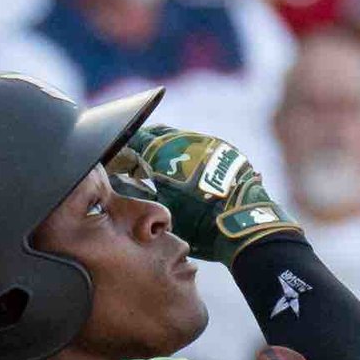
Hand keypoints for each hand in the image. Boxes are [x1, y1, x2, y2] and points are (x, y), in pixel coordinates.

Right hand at [123, 124, 299, 264]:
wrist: (244, 223)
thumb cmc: (198, 223)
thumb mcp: (160, 212)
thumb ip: (136, 193)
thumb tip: (118, 184)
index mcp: (163, 151)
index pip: (133, 140)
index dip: (121, 153)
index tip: (115, 165)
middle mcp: (185, 139)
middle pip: (156, 135)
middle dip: (143, 149)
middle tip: (134, 168)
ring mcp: (207, 142)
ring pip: (179, 141)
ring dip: (167, 153)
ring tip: (162, 174)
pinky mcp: (225, 150)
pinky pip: (200, 149)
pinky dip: (188, 159)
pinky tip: (189, 177)